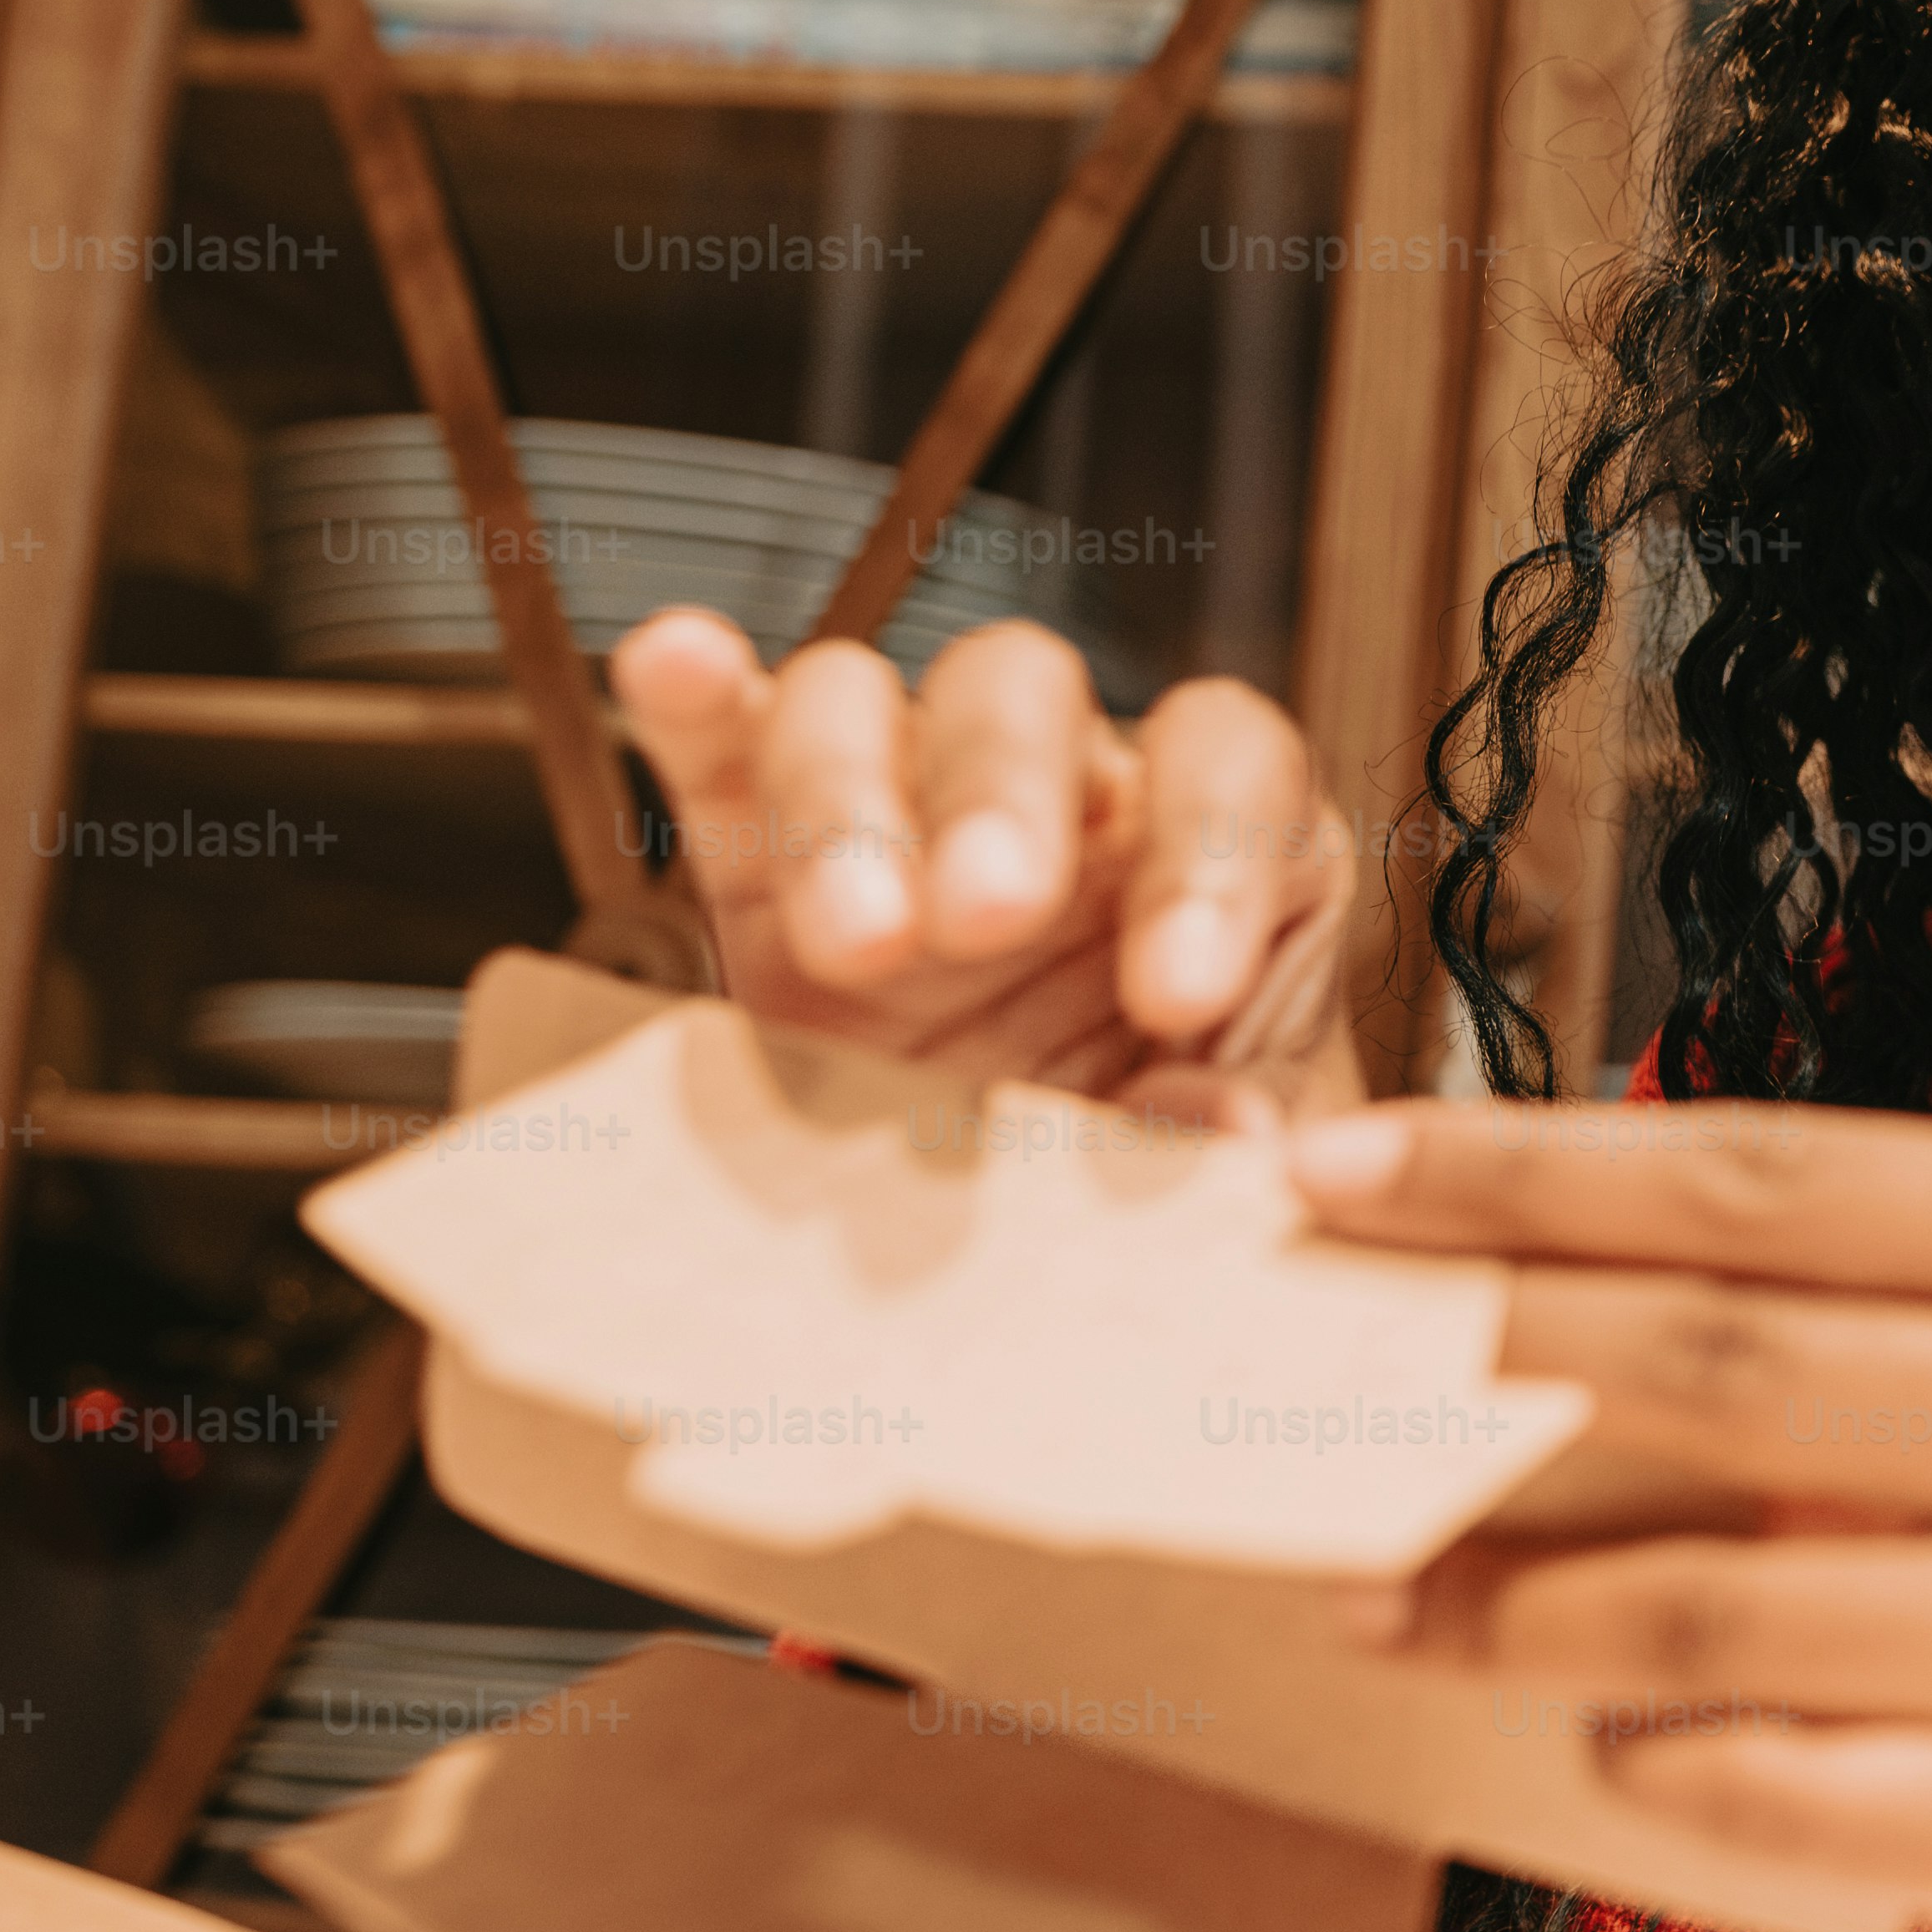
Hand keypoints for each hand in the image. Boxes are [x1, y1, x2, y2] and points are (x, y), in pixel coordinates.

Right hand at [610, 609, 1372, 1111]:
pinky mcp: (752, 865)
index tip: (1181, 999)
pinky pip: (721, 746)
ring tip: (856, 940)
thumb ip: (1256, 1129)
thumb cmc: (1171, 1163)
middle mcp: (1054, 788)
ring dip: (845, 804)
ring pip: (854, 702)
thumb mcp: (1248, 1168)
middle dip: (1005, 796)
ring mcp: (894, 807)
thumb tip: (1226, 1130)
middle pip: (1024, 691)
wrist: (1036, 1265)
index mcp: (1203, 836)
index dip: (1213, 857)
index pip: (1229, 763)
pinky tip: (675, 666)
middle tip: (986, 918)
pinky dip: (696, 702)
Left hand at [1289, 1094, 1931, 1931]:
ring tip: (1390, 1592)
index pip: (1789, 1174)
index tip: (1347, 1159)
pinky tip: (1600, 1735)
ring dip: (1511, 1593)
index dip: (1536, 1164)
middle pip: (1723, 1350)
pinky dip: (1657, 1757)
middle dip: (1465, 1342)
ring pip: (1715, 1592)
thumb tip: (1639, 1278)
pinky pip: (1793, 1788)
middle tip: (1286, 1347)